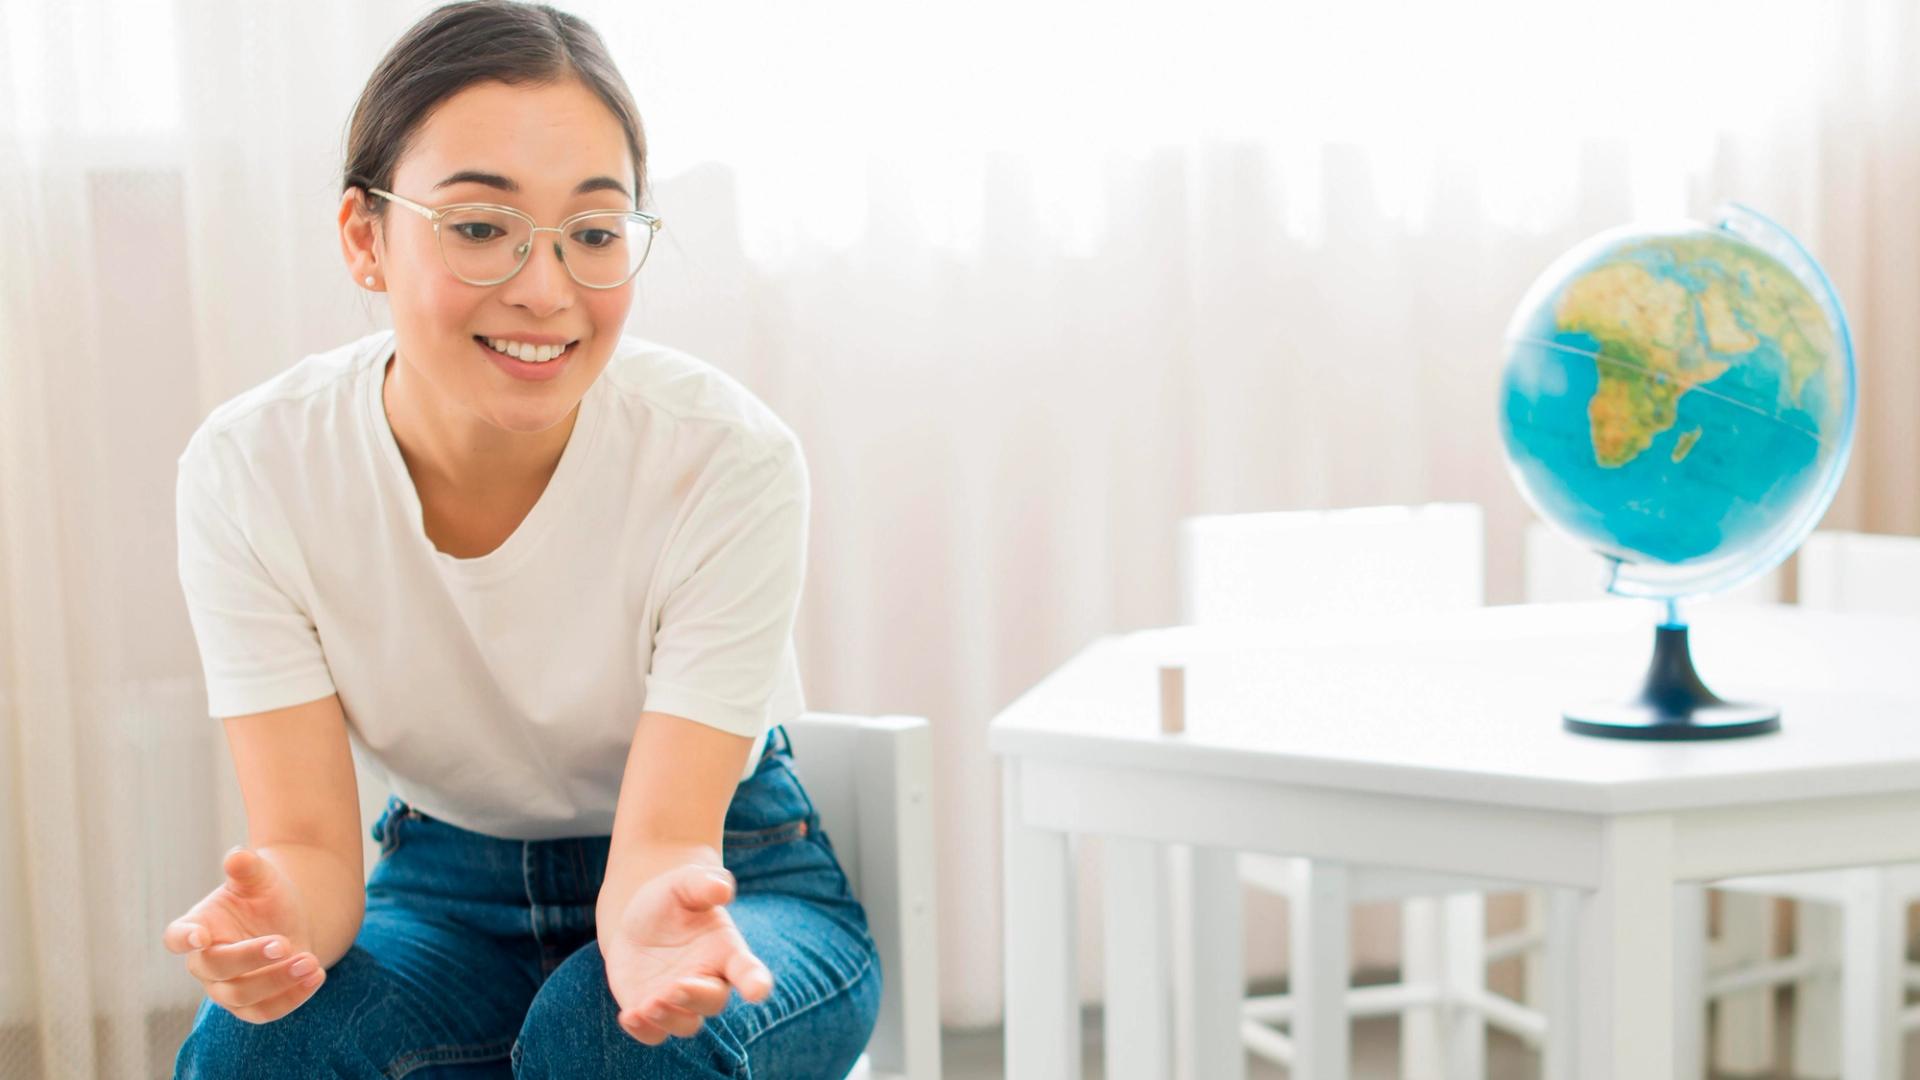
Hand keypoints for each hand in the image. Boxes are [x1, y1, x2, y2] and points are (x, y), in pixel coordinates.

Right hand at [163, 846, 324, 1023]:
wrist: (288, 920)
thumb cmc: (264, 896)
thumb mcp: (260, 877)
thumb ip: (247, 867)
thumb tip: (238, 855)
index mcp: (197, 927)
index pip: (176, 937)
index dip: (185, 939)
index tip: (200, 936)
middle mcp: (205, 963)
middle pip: (215, 969)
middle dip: (249, 958)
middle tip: (284, 944)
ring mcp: (225, 988)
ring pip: (241, 997)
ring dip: (276, 981)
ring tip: (310, 961)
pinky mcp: (251, 1006)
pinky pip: (265, 1012)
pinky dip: (292, 998)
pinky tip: (317, 976)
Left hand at [598, 862, 773, 1044]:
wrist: (640, 919)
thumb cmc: (673, 899)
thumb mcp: (684, 883)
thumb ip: (703, 884)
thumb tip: (722, 889)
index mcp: (727, 952)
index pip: (749, 971)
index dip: (755, 982)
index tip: (757, 991)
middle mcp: (708, 982)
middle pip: (712, 1002)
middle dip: (695, 997)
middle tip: (675, 987)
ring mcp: (680, 1001)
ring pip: (685, 1024)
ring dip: (669, 1018)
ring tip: (648, 1004)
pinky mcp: (652, 1012)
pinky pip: (653, 1033)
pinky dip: (643, 1030)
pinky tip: (628, 1015)